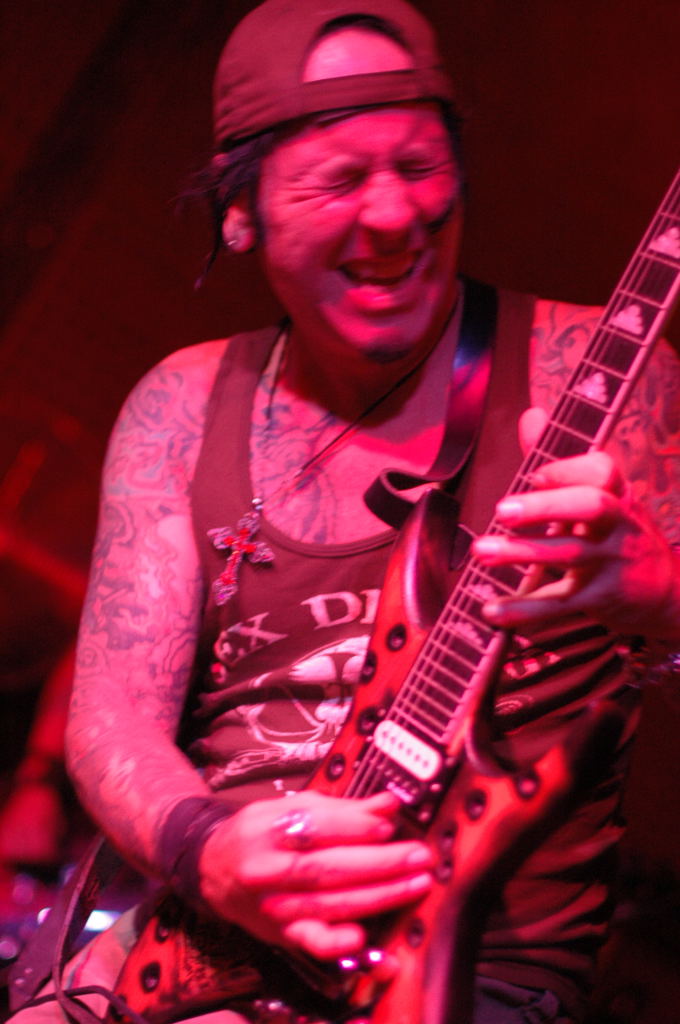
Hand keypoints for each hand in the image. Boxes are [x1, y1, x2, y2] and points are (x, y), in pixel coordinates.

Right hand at [197, 790, 431, 960]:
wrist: (211, 867)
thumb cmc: (260, 831)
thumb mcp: (293, 807)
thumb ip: (342, 808)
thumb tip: (389, 803)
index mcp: (269, 827)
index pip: (318, 827)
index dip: (356, 827)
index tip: (389, 824)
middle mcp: (267, 868)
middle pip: (328, 867)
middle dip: (380, 863)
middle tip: (418, 856)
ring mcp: (272, 904)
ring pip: (329, 903)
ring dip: (378, 896)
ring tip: (414, 884)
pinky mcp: (279, 932)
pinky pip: (309, 942)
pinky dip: (336, 942)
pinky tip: (362, 936)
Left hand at [472, 407, 679, 639]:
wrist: (669, 592)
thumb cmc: (616, 534)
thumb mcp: (599, 496)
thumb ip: (559, 459)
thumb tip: (531, 414)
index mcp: (618, 493)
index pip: (603, 471)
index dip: (567, 470)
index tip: (533, 475)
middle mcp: (620, 524)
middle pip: (592, 507)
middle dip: (546, 507)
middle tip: (501, 510)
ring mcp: (614, 563)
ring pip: (571, 555)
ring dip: (523, 553)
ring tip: (480, 550)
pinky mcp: (602, 599)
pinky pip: (561, 604)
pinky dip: (525, 609)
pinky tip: (491, 610)